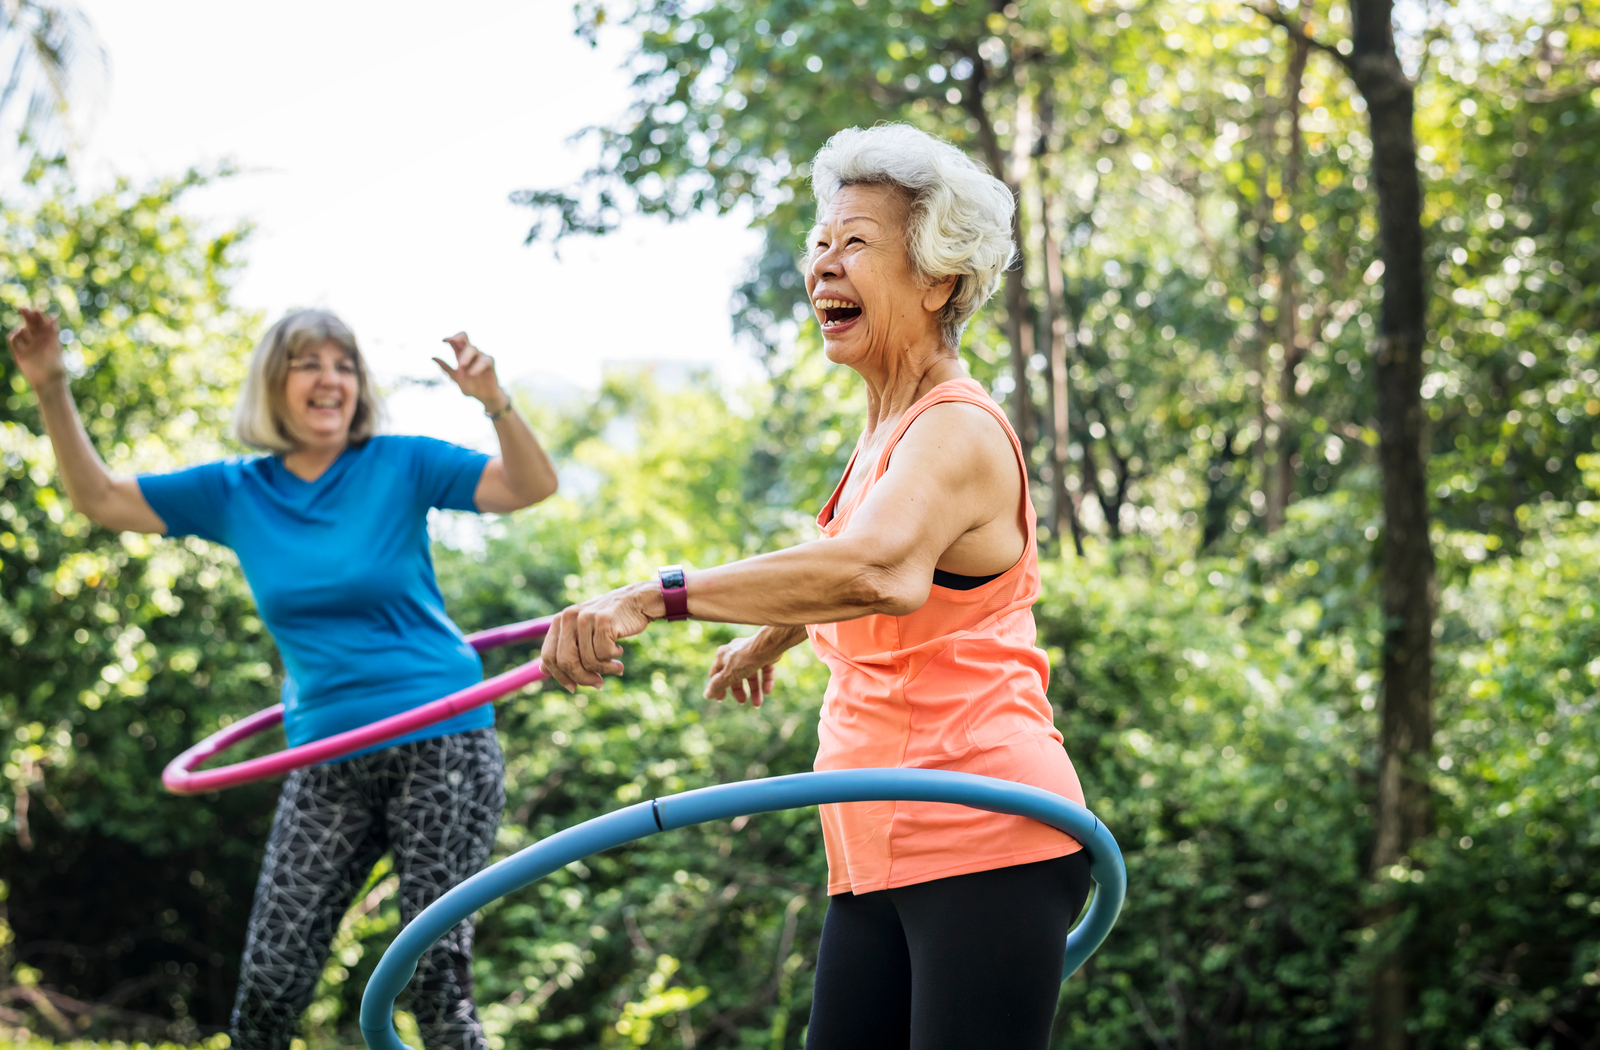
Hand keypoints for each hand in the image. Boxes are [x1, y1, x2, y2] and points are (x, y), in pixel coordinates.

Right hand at [7, 307, 66, 390]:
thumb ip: (53, 332)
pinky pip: (13, 341)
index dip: (38, 316)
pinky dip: (14, 335)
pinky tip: (17, 333)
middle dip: (26, 316)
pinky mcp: (19, 353)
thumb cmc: (55, 364)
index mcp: (48, 338)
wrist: (48, 381)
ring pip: (21, 331)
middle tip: (22, 309)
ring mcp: (28, 346)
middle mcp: (37, 340)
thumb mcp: (55, 346)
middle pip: (30, 324)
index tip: (35, 310)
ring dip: (22, 329)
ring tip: (24, 331)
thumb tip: (53, 317)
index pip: (41, 323)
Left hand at [433, 332, 507, 411]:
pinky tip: (471, 373)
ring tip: (461, 367)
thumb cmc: (471, 385)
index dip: (452, 337)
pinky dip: (477, 366)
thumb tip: (432, 357)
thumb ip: (446, 368)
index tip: (444, 340)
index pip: (457, 340)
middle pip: (464, 340)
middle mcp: (471, 353)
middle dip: (457, 344)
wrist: (484, 397)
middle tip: (450, 354)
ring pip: (473, 349)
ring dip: (466, 356)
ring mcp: (481, 357)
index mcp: (461, 354)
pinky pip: (484, 360)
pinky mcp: (489, 363)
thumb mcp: (455, 378)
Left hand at [540, 582, 659, 691]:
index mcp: (560, 620)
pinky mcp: (603, 620)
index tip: (574, 688)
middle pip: (566, 661)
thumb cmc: (610, 621)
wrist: (637, 601)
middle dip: (583, 678)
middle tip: (598, 684)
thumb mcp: (583, 633)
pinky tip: (620, 651)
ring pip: (588, 660)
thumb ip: (564, 649)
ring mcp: (585, 617)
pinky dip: (614, 658)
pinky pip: (604, 653)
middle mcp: (569, 617)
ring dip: (605, 669)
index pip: (548, 656)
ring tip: (617, 667)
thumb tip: (543, 670)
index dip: (559, 676)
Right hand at [704, 634, 777, 706]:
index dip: (717, 687)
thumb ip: (718, 685)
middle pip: (735, 675)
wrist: (767, 646)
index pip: (716, 673)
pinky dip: (765, 681)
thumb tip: (706, 695)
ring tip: (758, 704)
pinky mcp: (765, 655)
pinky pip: (764, 670)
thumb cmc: (745, 659)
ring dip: (754, 690)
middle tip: (742, 702)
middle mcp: (736, 653)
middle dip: (739, 690)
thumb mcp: (728, 675)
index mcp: (723, 655)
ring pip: (751, 674)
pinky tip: (767, 691)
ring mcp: (751, 654)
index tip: (720, 700)